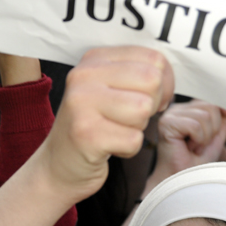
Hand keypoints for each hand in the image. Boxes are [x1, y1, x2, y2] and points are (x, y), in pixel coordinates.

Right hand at [37, 46, 173, 204]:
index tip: (146, 98)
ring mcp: (81, 105)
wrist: (57, 166)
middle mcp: (83, 76)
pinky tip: (108, 147)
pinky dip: (128, 150)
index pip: (153, 58)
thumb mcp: (108, 89)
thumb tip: (169, 74)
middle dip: (150, 106)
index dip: (163, 84)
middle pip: (152, 81)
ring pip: (144, 110)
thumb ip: (135, 73)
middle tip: (128, 118)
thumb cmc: (92, 128)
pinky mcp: (86, 135)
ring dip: (137, 128)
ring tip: (115, 131)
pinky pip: (134, 140)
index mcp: (93, 60)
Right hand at [148, 99, 225, 185]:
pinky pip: (195, 125)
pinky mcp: (166, 124)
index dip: (218, 119)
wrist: (184, 178)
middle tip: (199, 144)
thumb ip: (222, 118)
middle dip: (212, 130)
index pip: (211, 101)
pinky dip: (197, 140)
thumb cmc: (196, 160)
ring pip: (204, 116)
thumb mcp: (216, 135)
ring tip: (193, 147)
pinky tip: (187, 147)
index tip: (208, 138)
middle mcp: (176, 109)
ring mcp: (169, 115)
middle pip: (210, 106)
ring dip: (205, 137)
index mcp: (186, 109)